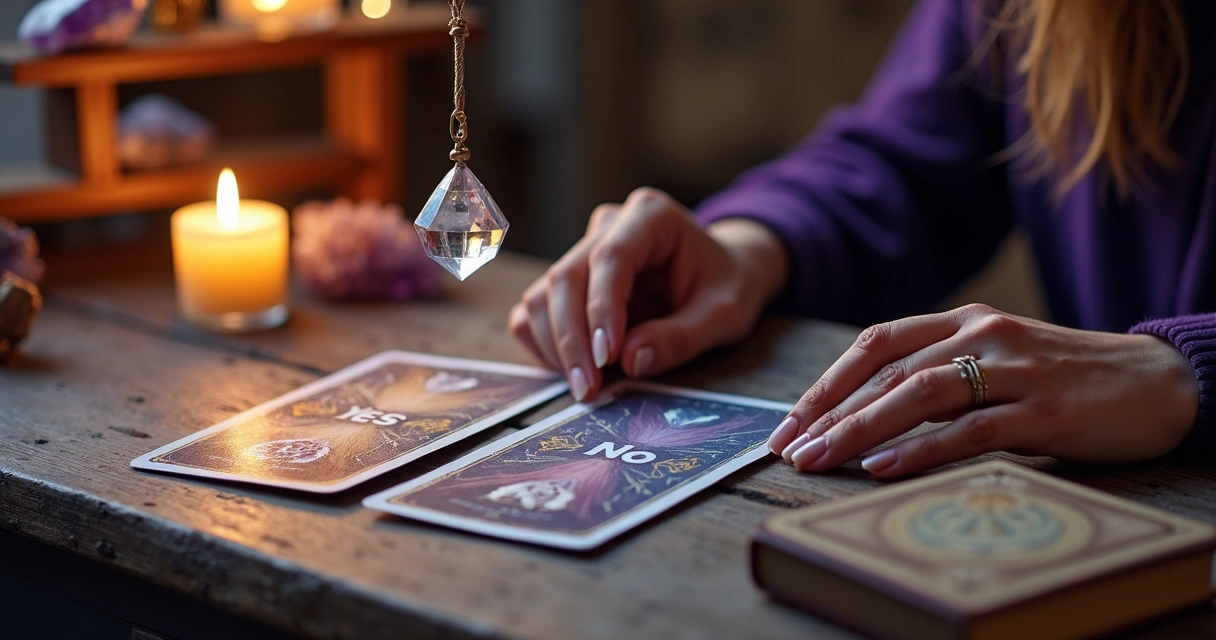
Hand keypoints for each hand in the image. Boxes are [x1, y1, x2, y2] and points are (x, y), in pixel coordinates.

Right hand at [509, 187, 788, 399]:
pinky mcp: (569, 281)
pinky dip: (544, 344)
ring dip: (556, 346)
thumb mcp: (725, 315)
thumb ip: (682, 336)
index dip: (601, 309)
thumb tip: (631, 360)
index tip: (606, 359)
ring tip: (588, 387)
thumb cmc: (728, 285)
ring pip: (543, 295)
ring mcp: (582, 251)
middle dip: (572, 339)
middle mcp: (607, 226)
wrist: (725, 273)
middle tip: (588, 390)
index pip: (610, 258)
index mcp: (650, 216)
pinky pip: (535, 311)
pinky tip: (573, 371)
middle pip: (566, 277)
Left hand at [765, 304, 1198, 476]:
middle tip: (789, 450)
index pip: (876, 344)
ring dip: (860, 429)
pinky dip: (920, 449)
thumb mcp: (995, 360)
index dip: (826, 383)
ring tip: (820, 460)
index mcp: (965, 320)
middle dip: (829, 412)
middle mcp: (984, 335)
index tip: (789, 423)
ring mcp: (1015, 370)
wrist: (1157, 381)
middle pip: (888, 371)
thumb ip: (938, 374)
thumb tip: (862, 414)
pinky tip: (882, 467)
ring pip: (920, 395)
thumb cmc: (1062, 377)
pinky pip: (970, 429)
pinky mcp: (1046, 411)